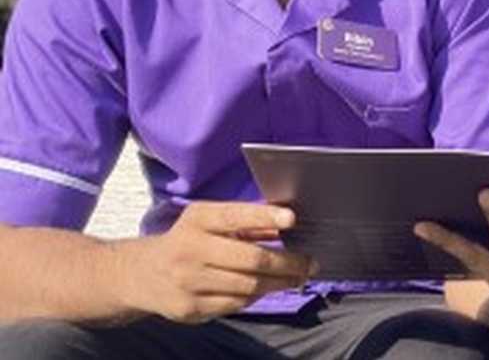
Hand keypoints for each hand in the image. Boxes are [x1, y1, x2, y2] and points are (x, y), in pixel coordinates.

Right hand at [112, 202, 317, 323]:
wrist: (142, 274)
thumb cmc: (190, 240)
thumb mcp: (209, 221)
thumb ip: (247, 222)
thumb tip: (289, 224)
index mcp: (197, 220)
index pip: (235, 216)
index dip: (265, 217)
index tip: (291, 219)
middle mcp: (189, 249)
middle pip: (250, 259)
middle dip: (288, 263)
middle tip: (310, 263)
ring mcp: (188, 282)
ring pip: (248, 286)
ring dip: (279, 283)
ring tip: (297, 278)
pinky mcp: (189, 308)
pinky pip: (236, 304)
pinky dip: (257, 296)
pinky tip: (267, 289)